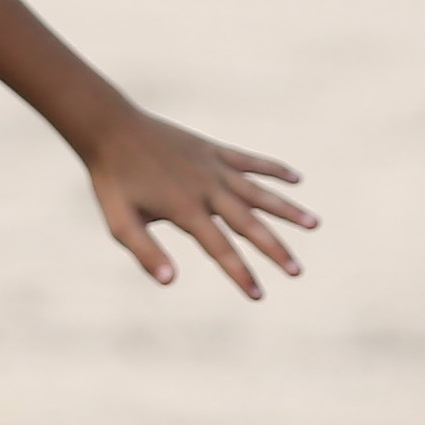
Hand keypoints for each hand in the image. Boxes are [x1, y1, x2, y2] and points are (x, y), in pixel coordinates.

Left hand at [83, 109, 313, 298]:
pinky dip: (273, 169)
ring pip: (258, 191)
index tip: (259, 296)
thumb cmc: (112, 180)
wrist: (110, 128)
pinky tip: (297, 179)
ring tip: (314, 224)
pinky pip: (249, 161)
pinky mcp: (212, 149)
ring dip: (287, 209)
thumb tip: (170, 282)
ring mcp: (212, 166)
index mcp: (185, 209)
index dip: (240, 274)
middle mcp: (206, 188)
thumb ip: (145, 251)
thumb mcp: (120, 221)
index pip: (220, 249)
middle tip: (298, 272)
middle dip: (275, 249)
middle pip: (249, 223)